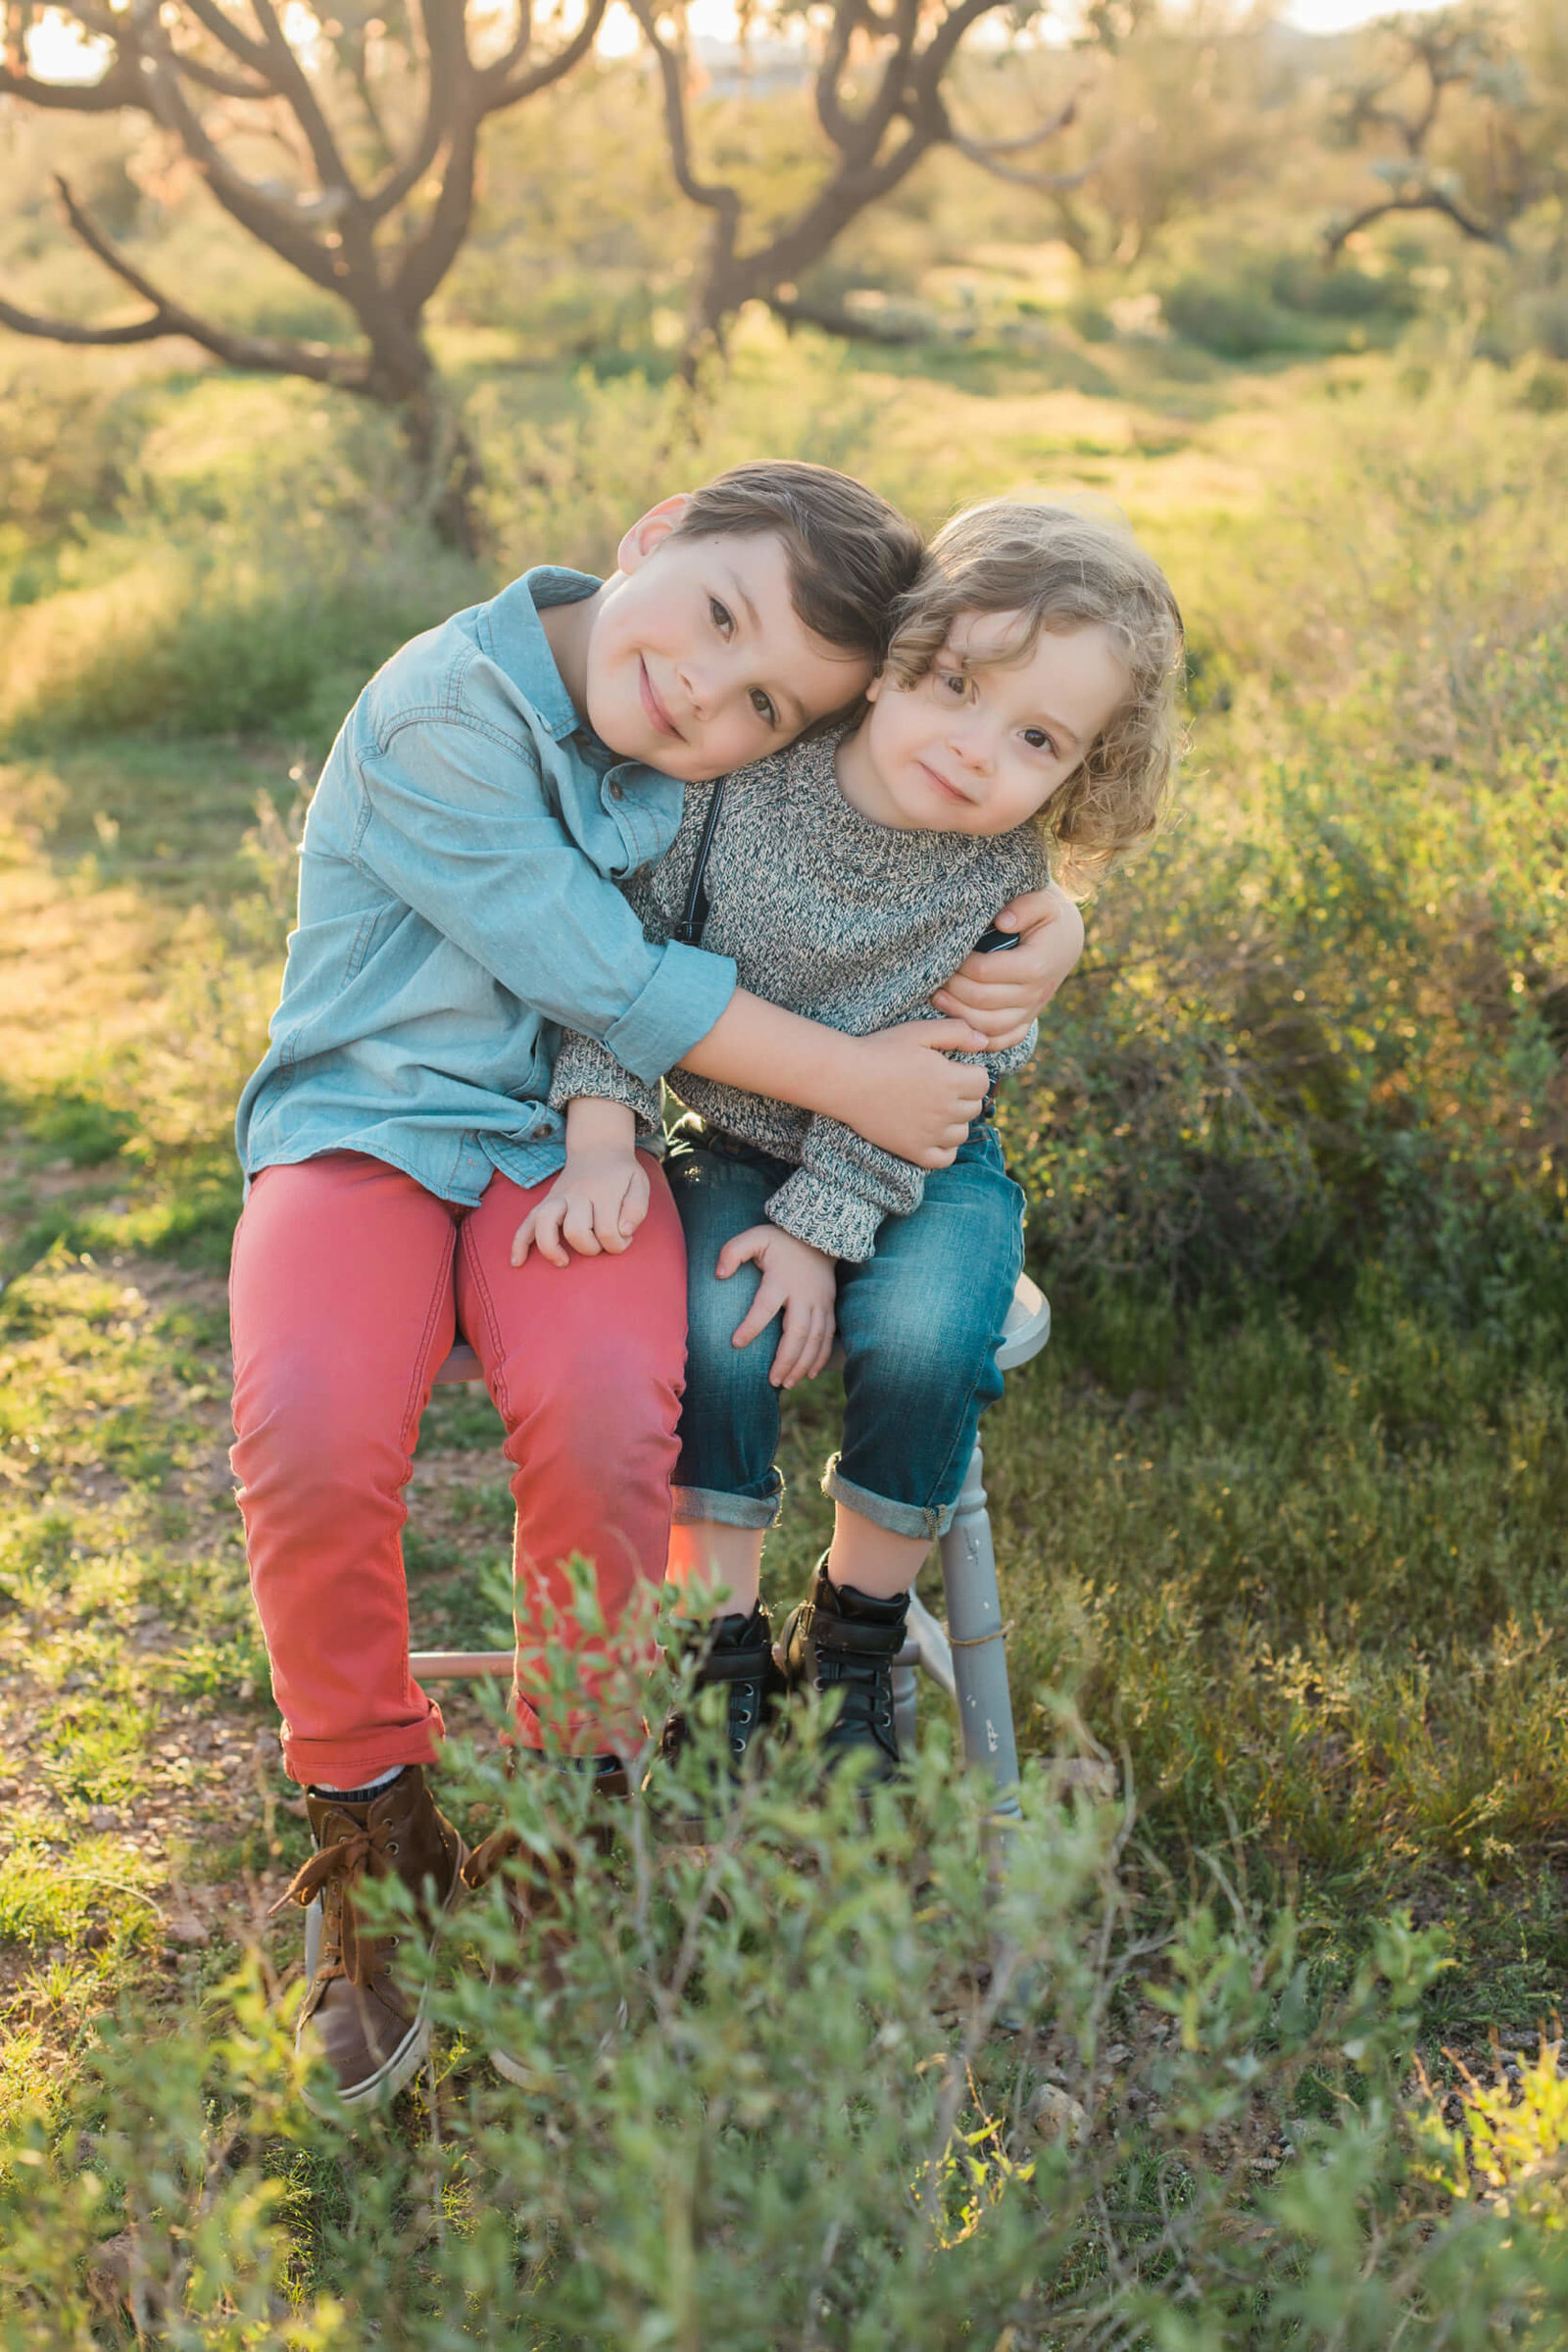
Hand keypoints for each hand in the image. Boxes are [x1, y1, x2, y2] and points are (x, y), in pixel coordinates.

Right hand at [511, 1148, 649, 1266]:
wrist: (598, 1150)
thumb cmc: (621, 1174)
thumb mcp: (640, 1184)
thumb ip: (637, 1208)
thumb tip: (625, 1231)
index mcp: (602, 1193)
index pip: (608, 1232)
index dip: (619, 1244)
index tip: (624, 1239)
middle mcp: (577, 1195)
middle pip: (576, 1231)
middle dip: (592, 1248)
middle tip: (601, 1243)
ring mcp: (558, 1198)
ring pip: (544, 1223)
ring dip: (551, 1247)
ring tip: (563, 1262)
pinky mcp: (545, 1202)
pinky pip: (527, 1223)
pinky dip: (520, 1243)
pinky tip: (518, 1262)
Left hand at [716, 1224, 836, 1388]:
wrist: (819, 1235)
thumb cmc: (781, 1240)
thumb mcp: (755, 1237)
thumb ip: (733, 1251)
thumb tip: (719, 1274)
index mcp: (782, 1279)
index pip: (765, 1306)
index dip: (751, 1326)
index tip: (736, 1343)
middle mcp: (804, 1294)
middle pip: (797, 1333)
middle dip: (785, 1359)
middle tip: (772, 1380)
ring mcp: (820, 1303)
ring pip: (815, 1340)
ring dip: (802, 1364)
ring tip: (786, 1383)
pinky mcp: (829, 1307)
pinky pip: (828, 1337)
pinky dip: (820, 1357)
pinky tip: (809, 1374)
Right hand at [838, 1020, 989, 1167]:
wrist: (845, 1079)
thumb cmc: (881, 1050)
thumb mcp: (919, 1031)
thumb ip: (957, 1032)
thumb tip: (984, 1040)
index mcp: (951, 1080)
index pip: (984, 1081)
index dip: (971, 1072)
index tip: (953, 1067)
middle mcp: (946, 1110)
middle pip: (974, 1107)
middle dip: (964, 1095)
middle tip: (939, 1085)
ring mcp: (930, 1133)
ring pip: (962, 1133)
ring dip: (955, 1121)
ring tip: (935, 1107)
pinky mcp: (913, 1150)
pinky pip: (945, 1158)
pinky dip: (945, 1148)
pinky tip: (933, 1133)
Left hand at [930, 883, 1084, 1048]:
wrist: (1067, 939)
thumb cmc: (1047, 916)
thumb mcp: (1043, 900)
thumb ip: (1025, 907)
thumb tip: (1003, 922)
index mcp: (1036, 964)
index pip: (986, 971)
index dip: (960, 965)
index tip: (946, 954)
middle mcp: (1035, 993)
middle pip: (982, 1000)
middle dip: (953, 989)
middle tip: (934, 976)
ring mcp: (1031, 1011)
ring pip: (989, 1026)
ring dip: (958, 1015)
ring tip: (936, 997)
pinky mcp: (1027, 1021)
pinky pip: (1003, 1040)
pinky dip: (978, 1039)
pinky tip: (957, 1024)